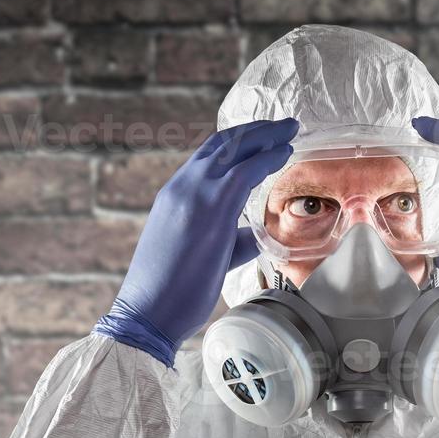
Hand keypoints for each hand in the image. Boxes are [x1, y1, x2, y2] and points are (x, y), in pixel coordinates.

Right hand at [95, 118, 297, 366]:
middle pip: (222, 143)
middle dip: (257, 130)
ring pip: (233, 149)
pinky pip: (244, 171)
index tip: (264, 137)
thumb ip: (231, 238)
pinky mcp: (210, 210)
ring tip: (290, 131)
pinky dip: (266, 158)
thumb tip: (256, 234)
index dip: (240, 141)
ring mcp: (193, 195)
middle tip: (285, 125)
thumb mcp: (204, 253)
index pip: (210, 155)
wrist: (148, 312)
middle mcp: (182, 187)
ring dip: (266, 136)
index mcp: (176, 194)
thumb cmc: (173, 291)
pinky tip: (284, 154)